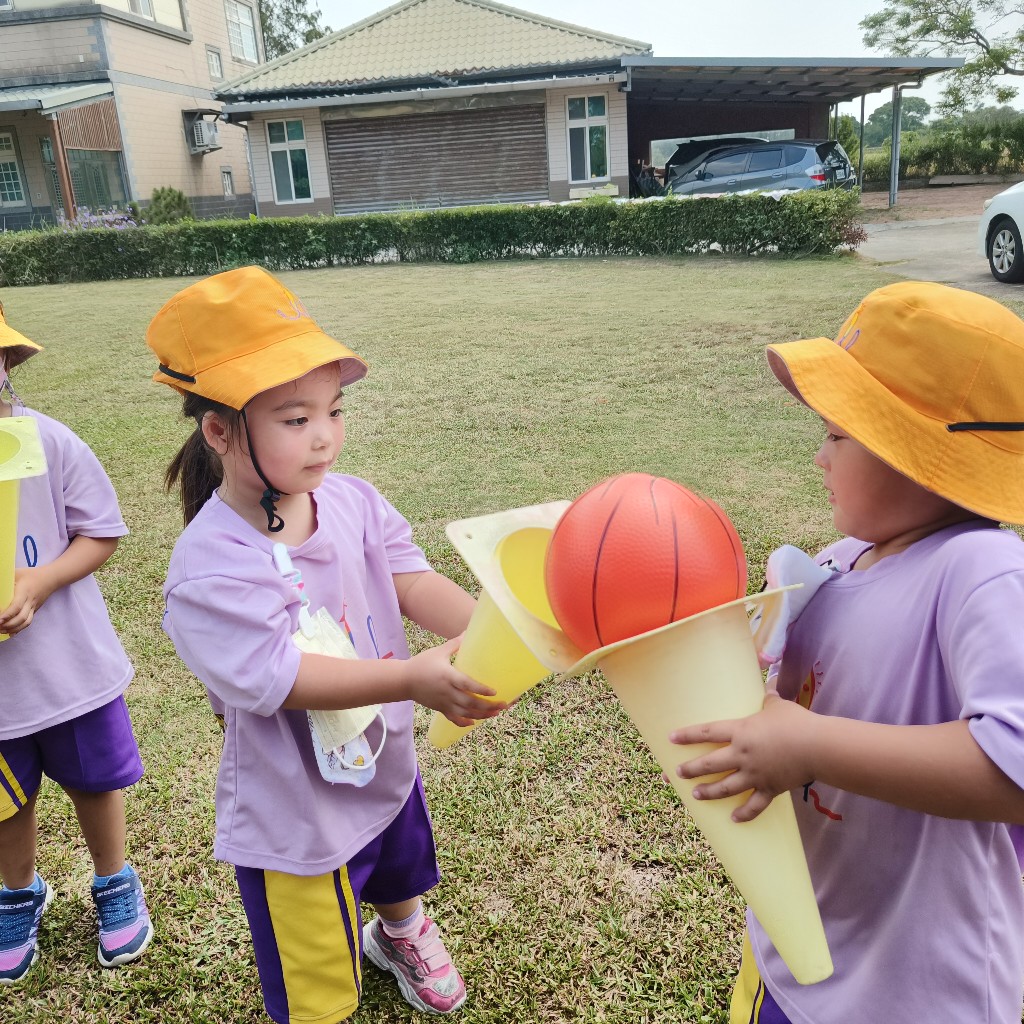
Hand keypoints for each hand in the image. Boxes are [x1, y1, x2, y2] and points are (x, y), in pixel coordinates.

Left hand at [0, 567, 55, 635]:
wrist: (49, 579)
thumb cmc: (29, 574)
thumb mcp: (15, 573)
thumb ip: (4, 579)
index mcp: (25, 591)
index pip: (17, 606)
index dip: (7, 614)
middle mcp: (30, 601)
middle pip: (21, 617)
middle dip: (8, 625)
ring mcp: (33, 607)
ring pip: (25, 622)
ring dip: (13, 629)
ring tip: (1, 631)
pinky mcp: (34, 611)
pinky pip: (27, 622)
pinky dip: (18, 629)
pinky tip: (9, 633)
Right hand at [405, 637, 506, 727]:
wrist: (403, 681)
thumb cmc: (421, 664)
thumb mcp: (438, 652)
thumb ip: (454, 644)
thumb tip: (468, 632)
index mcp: (447, 676)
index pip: (467, 685)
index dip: (481, 689)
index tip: (494, 691)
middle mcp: (447, 692)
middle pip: (469, 703)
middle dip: (487, 706)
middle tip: (503, 705)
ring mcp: (443, 702)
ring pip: (465, 713)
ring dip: (481, 715)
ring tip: (495, 713)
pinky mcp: (440, 708)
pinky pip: (453, 718)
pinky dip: (463, 722)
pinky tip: (473, 723)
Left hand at [670, 692, 817, 821]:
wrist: (817, 747)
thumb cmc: (796, 722)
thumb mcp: (778, 706)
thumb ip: (769, 699)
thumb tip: (769, 688)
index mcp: (741, 732)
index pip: (707, 732)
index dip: (688, 735)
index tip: (671, 738)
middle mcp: (742, 755)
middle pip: (710, 764)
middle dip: (691, 769)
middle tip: (677, 773)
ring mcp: (755, 775)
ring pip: (726, 787)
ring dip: (709, 792)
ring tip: (696, 795)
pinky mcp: (770, 789)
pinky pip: (754, 806)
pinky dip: (744, 814)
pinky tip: (734, 819)